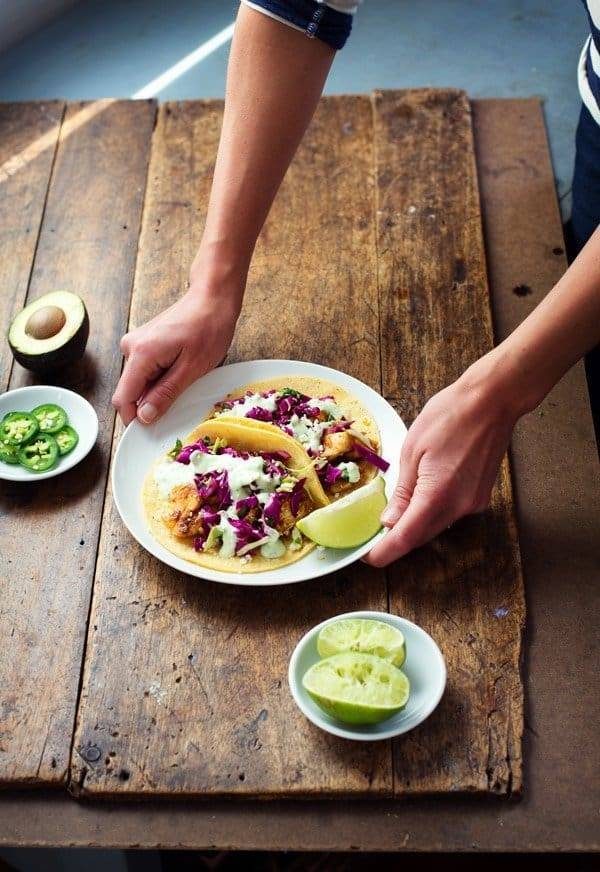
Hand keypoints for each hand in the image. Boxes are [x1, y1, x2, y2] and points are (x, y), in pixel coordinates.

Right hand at [112, 284, 240, 424]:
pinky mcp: (143, 343)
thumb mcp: (191, 369)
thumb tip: (144, 417)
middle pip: (131, 390)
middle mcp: (131, 347)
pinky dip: (160, 376)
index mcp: (140, 353)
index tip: (152, 429)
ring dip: (158, 388)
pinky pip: (146, 370)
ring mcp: (135, 343)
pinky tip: (180, 368)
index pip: (123, 398)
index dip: (134, 418)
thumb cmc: (208, 329)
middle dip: (151, 401)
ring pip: (140, 381)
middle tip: (181, 396)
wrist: (212, 298)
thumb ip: (165, 394)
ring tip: (184, 376)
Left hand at [365, 362, 518, 566]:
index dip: (385, 552)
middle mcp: (459, 506)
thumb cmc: (451, 416)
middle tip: (374, 535)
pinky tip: (422, 497)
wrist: (492, 401)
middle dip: (397, 539)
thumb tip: (390, 520)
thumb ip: (403, 491)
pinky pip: (451, 514)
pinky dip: (433, 512)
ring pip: (436, 526)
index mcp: (437, 495)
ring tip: (395, 512)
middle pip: (421, 536)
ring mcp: (473, 503)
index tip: (369, 558)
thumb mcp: (413, 450)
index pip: (406, 538)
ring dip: (415, 525)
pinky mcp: (481, 497)